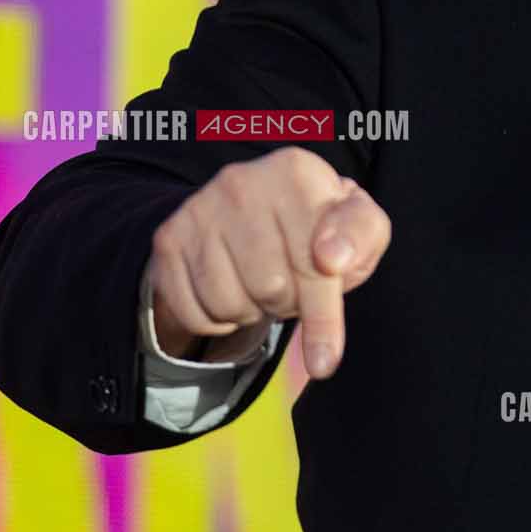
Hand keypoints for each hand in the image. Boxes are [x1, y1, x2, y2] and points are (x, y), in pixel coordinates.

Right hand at [143, 147, 391, 379]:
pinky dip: (217, 320)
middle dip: (288, 304)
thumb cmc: (319, 225)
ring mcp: (199, 209)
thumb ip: (362, 239)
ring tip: (261, 284)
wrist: (256, 208)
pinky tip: (231, 289)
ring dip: (252, 312)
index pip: (313, 262)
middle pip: (270, 287)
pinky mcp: (168, 239)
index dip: (323, 315)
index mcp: (296, 172)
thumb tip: (334, 260)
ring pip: (229, 304)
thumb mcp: (358, 225)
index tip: (326, 359)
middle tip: (292, 287)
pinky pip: (195, 313)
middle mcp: (241, 182)